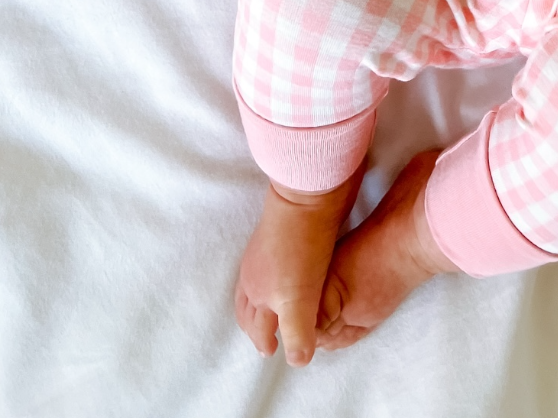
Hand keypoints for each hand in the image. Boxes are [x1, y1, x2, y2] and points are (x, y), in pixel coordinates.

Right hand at [234, 173, 360, 364]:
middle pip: (248, 304)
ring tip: (275, 309)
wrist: (308, 194)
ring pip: (258, 283)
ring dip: (263, 300)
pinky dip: (276, 279)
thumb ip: (297, 333)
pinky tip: (294, 274)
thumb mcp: (299, 298)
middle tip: (266, 335)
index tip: (270, 352)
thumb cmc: (300, 249)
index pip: (254, 324)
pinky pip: (272, 263)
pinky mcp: (284, 233)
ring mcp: (267, 249)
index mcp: (256, 290)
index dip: (262, 339)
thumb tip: (296, 363)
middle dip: (255, 323)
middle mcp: (255, 271)